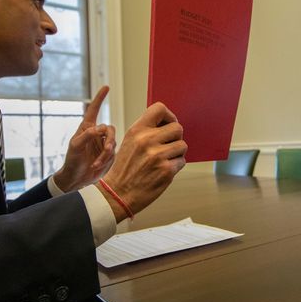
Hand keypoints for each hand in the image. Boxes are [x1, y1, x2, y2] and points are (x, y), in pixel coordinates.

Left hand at [53, 86, 116, 191]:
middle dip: (109, 140)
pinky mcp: (109, 155)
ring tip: (97, 163)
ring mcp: (104, 144)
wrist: (77, 178)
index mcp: (87, 128)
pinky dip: (106, 160)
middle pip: (110, 129)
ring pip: (114, 142)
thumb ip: (87, 135)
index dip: (100, 98)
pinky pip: (114, 153)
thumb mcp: (75, 146)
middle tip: (107, 150)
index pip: (94, 110)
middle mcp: (97, 134)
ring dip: (106, 153)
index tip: (106, 87)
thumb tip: (100, 128)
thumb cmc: (72, 160)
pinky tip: (98, 166)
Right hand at [99, 102, 186, 221]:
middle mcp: (147, 140)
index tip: (168, 124)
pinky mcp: (166, 170)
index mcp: (137, 130)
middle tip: (167, 146)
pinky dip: (175, 166)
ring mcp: (157, 155)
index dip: (169, 116)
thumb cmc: (126, 168)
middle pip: (177, 128)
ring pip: (182, 145)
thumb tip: (169, 122)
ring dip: (177, 153)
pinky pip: (181, 161)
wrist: (118, 193)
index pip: (159, 108)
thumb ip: (147, 130)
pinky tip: (163, 170)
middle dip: (176, 137)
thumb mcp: (130, 142)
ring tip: (164, 159)